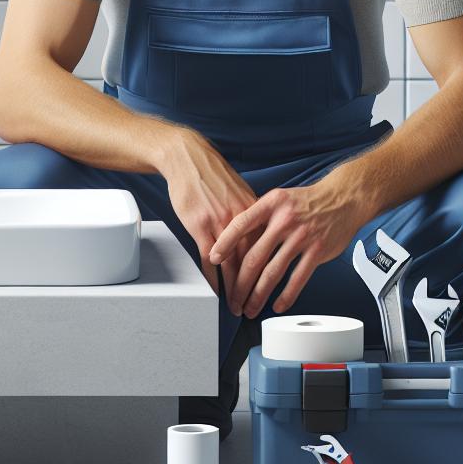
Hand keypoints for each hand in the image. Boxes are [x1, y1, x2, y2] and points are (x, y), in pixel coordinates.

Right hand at [157, 127, 262, 305]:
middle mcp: (240, 218)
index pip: (267, 247)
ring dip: (234, 288)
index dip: (271, 270)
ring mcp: (219, 223)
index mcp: (254, 209)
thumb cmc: (212, 174)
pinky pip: (208, 259)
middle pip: (251, 260)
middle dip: (254, 287)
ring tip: (236, 305)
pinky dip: (213, 278)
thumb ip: (252, 214)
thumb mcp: (239, 191)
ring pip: (231, 264)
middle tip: (254, 305)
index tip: (273, 287)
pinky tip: (215, 290)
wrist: (188, 158)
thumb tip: (264, 230)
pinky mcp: (199, 226)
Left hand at [208, 176, 372, 317]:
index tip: (213, 259)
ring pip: (273, 272)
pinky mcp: (317, 251)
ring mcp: (302, 237)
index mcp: (271, 204)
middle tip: (232, 298)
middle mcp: (285, 220)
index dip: (225, 243)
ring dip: (259, 295)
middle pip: (254, 256)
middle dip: (239, 283)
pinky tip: (277, 305)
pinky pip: (298, 279)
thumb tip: (233, 237)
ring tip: (250, 307)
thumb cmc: (307, 201)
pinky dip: (286, 296)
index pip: (241, 224)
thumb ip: (259, 215)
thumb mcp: (279, 198)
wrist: (343, 198)